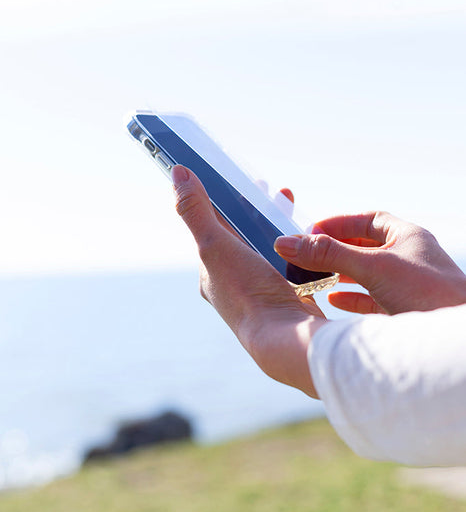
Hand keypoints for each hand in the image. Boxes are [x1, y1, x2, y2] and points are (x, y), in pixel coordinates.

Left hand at [171, 165, 326, 397]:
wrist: (285, 338)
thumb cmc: (246, 292)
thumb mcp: (214, 244)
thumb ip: (195, 210)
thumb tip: (177, 173)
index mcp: (210, 274)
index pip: (215, 230)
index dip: (226, 203)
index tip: (243, 182)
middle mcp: (233, 284)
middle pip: (244, 237)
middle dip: (257, 212)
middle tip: (274, 192)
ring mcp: (261, 291)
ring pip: (269, 249)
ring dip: (278, 225)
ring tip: (291, 207)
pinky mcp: (288, 297)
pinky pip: (291, 264)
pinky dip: (296, 246)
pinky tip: (308, 238)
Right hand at [274, 211, 465, 314]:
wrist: (456, 341)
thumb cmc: (428, 294)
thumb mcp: (373, 267)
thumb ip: (329, 254)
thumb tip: (286, 242)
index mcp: (407, 237)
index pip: (367, 221)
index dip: (338, 224)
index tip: (311, 232)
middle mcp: (408, 258)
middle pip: (365, 247)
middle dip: (335, 251)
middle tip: (308, 256)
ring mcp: (408, 286)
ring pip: (367, 275)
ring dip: (341, 275)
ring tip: (315, 278)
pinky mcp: (405, 311)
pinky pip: (372, 300)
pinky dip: (351, 299)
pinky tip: (334, 302)